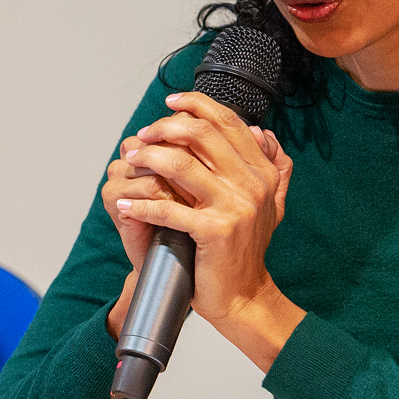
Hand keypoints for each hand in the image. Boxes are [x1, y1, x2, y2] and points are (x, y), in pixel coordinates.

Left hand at [102, 92, 299, 362]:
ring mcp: (235, 207)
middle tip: (144, 134)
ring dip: (149, 158)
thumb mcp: (270, 204)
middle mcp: (253, 184)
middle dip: (166, 127)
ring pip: (182, 165)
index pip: (229, 123)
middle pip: (203, 135)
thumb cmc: (246, 250)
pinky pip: (169, 209)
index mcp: (263, 172)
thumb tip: (263, 132)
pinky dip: (142, 205)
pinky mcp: (215, 231)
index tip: (170, 103)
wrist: (244, 296)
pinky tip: (124, 205)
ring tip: (131, 161)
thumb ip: (274, 166)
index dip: (198, 105)